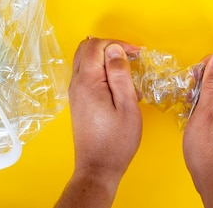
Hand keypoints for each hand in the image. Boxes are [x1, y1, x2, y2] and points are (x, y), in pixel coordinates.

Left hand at [55, 38, 141, 207]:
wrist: (98, 168)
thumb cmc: (116, 141)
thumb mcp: (127, 106)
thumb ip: (120, 75)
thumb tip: (115, 49)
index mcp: (87, 82)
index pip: (96, 46)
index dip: (117, 43)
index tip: (137, 53)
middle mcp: (76, 84)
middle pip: (86, 48)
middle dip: (110, 46)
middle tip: (131, 56)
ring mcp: (75, 92)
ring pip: (85, 60)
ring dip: (105, 58)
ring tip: (127, 70)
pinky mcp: (78, 101)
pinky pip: (87, 74)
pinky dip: (101, 70)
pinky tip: (118, 85)